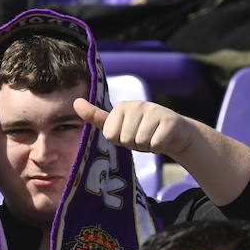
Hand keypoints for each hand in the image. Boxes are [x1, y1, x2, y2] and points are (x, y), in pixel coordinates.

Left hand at [74, 98, 198, 158]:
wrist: (174, 133)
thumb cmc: (141, 131)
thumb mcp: (117, 125)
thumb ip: (96, 116)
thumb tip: (75, 102)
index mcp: (121, 106)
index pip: (110, 135)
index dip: (120, 141)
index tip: (129, 134)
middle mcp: (137, 104)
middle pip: (125, 139)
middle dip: (134, 144)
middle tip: (143, 137)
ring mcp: (154, 110)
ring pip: (141, 142)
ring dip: (147, 146)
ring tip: (152, 137)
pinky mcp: (168, 120)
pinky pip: (155, 144)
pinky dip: (159, 147)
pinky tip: (163, 138)